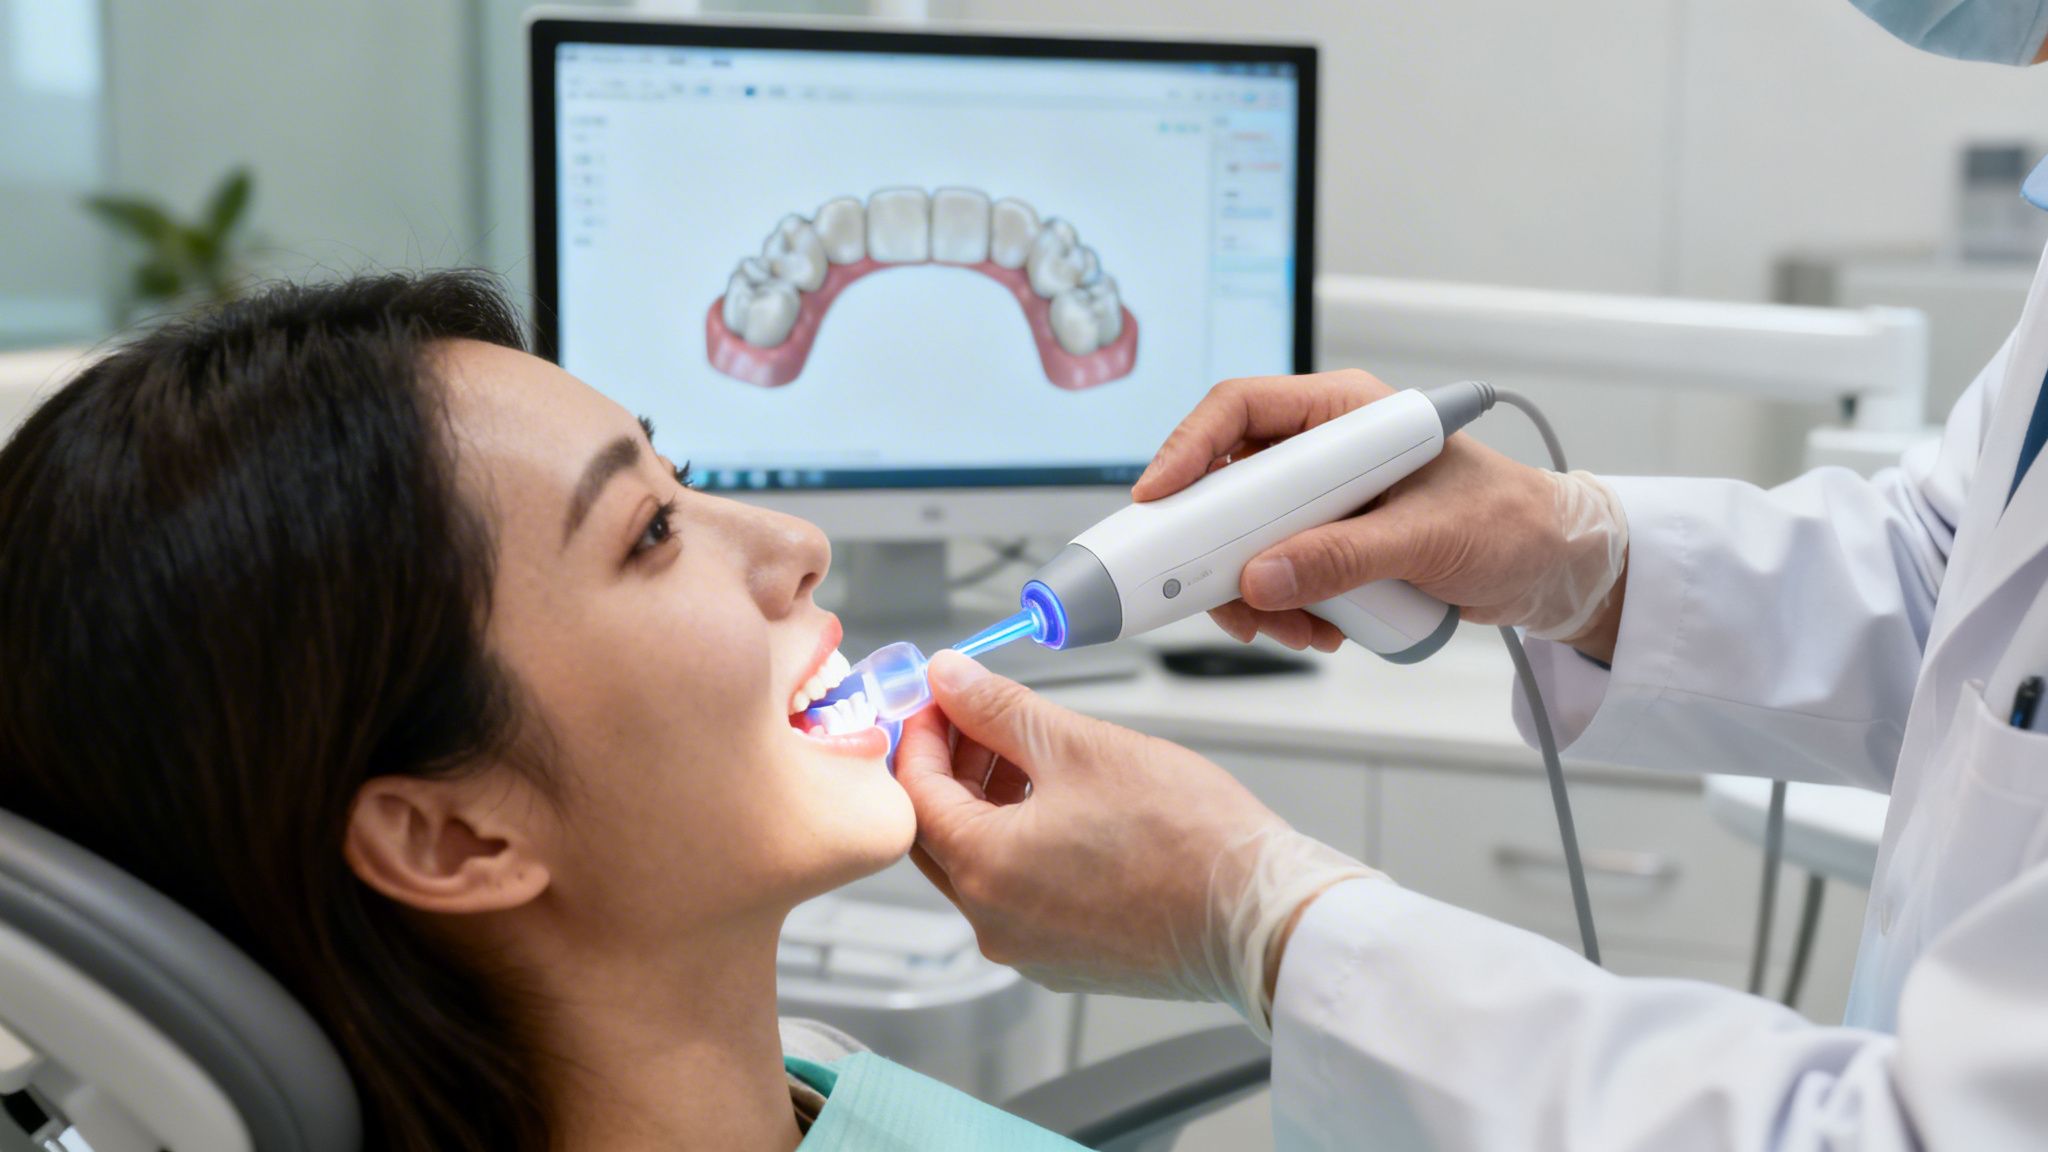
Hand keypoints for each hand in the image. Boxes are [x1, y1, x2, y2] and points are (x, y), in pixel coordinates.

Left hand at [896, 651, 1377, 1034]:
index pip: (914, 791)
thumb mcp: (1080, 745)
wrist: (1262, 915)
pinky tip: (1061, 803)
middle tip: (979, 715)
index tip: (942, 696)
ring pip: (982, 863)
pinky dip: (1023, 843)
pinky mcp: (1069, 958)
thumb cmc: (1188, 837)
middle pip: (939, 832)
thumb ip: (1000, 708)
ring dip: (989, 802)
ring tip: (1030, 750)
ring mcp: (1031, 948)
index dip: (922, 732)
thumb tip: (951, 679)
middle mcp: (994, 922)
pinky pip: (1020, 893)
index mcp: (984, 870)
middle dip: (951, 765)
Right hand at [1133, 370, 1629, 661]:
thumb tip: (1261, 579)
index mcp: (1343, 412)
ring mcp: (1323, 501)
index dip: (1187, 449)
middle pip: (1228, 484)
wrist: (1554, 568)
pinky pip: (1276, 574)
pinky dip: (1283, 610)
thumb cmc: (1512, 523)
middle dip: (1221, 548)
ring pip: (1246, 540)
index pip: (1239, 411)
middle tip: (1223, 596)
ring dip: (1255, 593)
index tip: (1158, 499)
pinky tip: (1320, 631)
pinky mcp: (1330, 545)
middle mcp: (1323, 450)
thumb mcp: (1428, 538)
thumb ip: (1343, 556)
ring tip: (1295, 630)